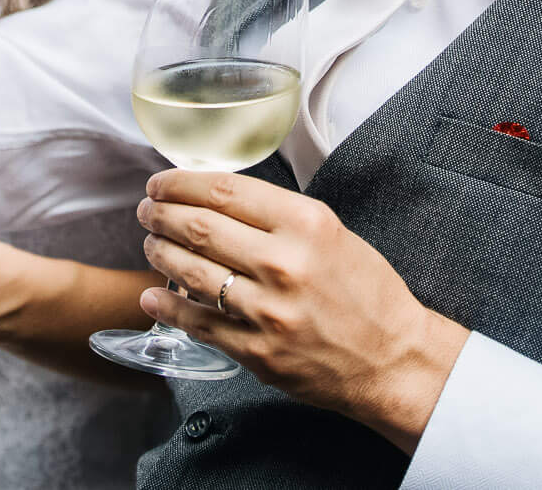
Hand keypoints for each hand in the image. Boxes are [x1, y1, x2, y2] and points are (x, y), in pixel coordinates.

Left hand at [135, 169, 467, 451]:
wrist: (394, 359)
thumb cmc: (367, 293)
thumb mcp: (333, 233)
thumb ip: (278, 216)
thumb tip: (217, 200)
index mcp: (306, 224)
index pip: (225, 191)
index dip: (181, 183)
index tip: (162, 183)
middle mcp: (284, 264)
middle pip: (200, 227)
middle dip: (162, 214)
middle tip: (147, 210)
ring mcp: (268, 311)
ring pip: (191, 272)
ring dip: (160, 253)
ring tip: (150, 242)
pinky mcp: (257, 352)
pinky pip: (198, 323)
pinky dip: (167, 306)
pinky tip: (152, 294)